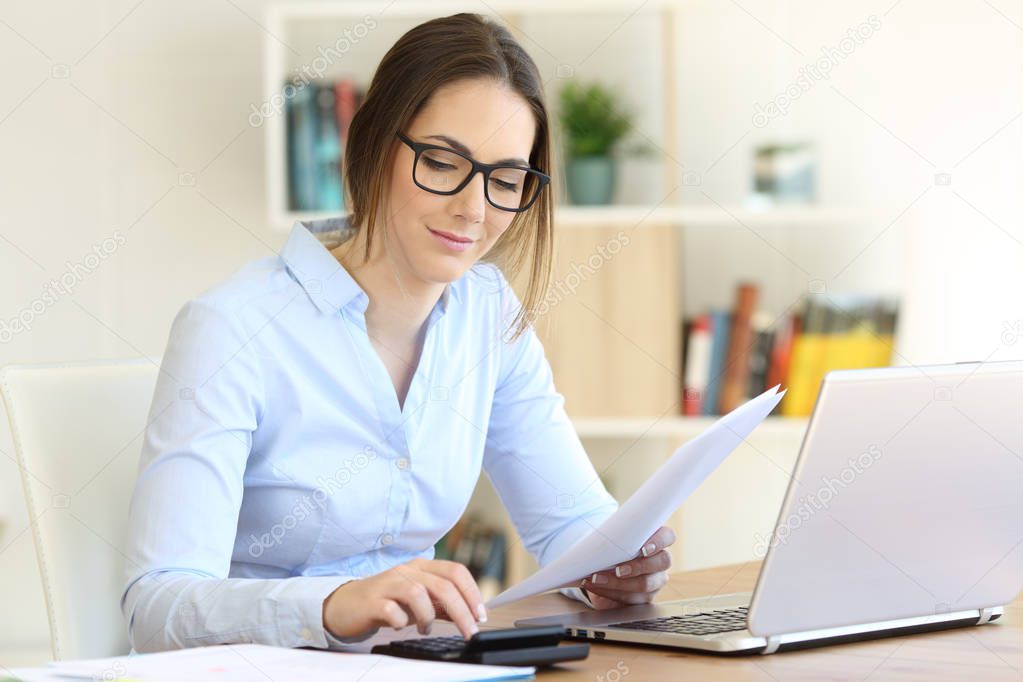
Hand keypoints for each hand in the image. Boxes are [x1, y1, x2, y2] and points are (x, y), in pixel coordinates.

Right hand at [322, 558, 486, 639]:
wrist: (346, 605)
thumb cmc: (386, 601)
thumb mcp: (418, 600)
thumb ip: (442, 604)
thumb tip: (470, 613)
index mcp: (422, 567)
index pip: (455, 571)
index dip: (472, 592)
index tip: (480, 615)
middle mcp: (407, 571)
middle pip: (443, 585)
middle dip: (461, 611)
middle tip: (469, 631)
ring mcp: (388, 584)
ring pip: (419, 593)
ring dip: (429, 616)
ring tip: (425, 628)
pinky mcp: (372, 600)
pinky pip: (392, 610)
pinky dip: (402, 621)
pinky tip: (400, 626)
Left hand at [579, 526, 674, 608]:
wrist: (601, 567)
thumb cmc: (609, 547)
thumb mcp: (612, 537)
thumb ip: (614, 534)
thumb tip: (598, 537)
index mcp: (655, 539)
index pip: (668, 536)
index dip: (659, 542)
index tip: (643, 549)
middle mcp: (659, 560)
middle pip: (662, 562)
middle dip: (638, 567)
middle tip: (618, 570)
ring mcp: (655, 580)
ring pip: (646, 584)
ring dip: (618, 583)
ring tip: (597, 578)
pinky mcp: (644, 597)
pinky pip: (632, 599)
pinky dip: (610, 592)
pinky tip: (596, 586)